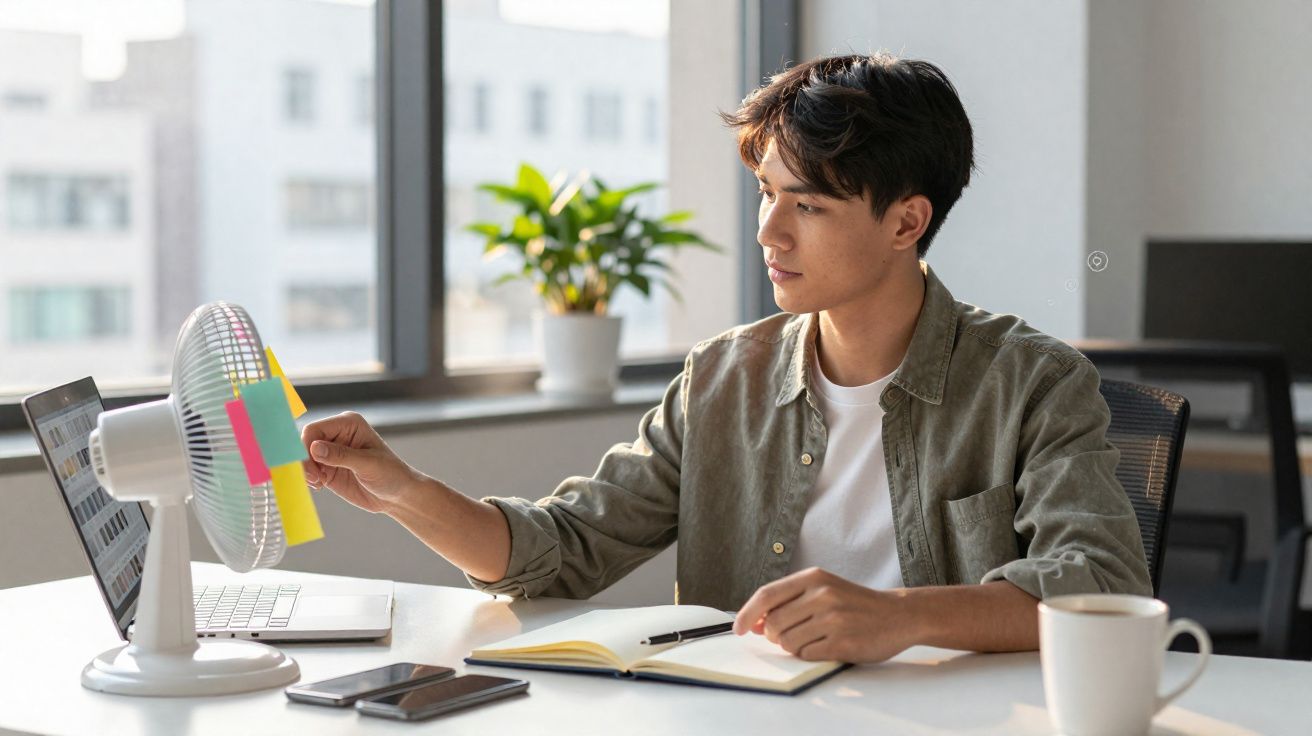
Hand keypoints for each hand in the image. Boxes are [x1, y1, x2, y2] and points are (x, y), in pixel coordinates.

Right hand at [300, 411, 425, 513]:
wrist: (398, 495)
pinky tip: (319, 486)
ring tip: (319, 484)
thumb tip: (314, 447)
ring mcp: (330, 452)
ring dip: (305, 471)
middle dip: (304, 461)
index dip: (306, 447)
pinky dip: (307, 478)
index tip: (313, 469)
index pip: (314, 429)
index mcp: (348, 424)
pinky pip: (307, 470)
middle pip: (304, 442)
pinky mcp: (327, 468)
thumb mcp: (369, 464)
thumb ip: (341, 455)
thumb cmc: (391, 474)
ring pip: (302, 457)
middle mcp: (336, 434)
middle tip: (315, 480)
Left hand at [732, 567, 921, 662]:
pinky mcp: (842, 642)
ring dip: (793, 647)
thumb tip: (755, 623)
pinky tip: (825, 646)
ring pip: (788, 642)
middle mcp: (822, 595)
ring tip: (813, 639)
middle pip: (774, 624)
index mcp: (813, 578)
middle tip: (792, 635)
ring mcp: (833, 619)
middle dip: (775, 636)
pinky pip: (806, 655)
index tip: (738, 628)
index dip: (747, 613)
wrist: (898, 615)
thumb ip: (790, 601)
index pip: (767, 595)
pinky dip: (809, 655)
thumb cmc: (855, 603)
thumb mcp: (823, 589)